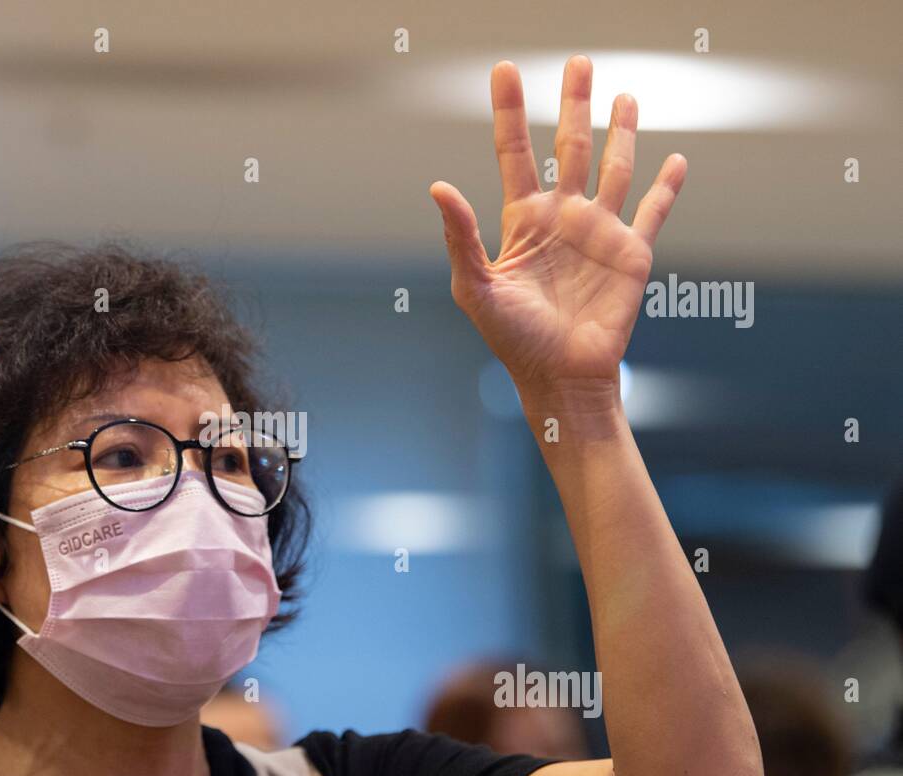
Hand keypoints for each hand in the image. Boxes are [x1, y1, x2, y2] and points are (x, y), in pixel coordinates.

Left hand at [430, 56, 685, 395]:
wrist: (560, 377)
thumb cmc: (513, 339)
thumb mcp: (476, 287)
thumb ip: (461, 236)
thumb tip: (438, 186)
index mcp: (522, 221)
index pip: (514, 153)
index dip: (508, 113)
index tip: (504, 71)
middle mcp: (562, 218)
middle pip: (568, 147)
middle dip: (574, 105)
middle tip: (578, 62)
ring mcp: (599, 232)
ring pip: (614, 168)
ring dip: (620, 132)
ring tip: (623, 95)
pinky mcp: (632, 253)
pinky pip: (653, 212)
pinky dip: (667, 186)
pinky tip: (676, 160)